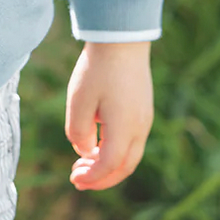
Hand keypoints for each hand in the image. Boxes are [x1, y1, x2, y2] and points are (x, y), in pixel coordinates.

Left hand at [65, 41, 154, 190]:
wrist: (121, 39)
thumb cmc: (97, 69)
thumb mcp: (78, 101)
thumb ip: (78, 132)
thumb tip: (85, 151)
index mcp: (125, 127)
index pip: (110, 165)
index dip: (92, 178)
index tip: (74, 180)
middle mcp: (140, 127)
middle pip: (124, 167)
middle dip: (101, 179)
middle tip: (78, 179)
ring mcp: (145, 119)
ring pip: (131, 156)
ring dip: (108, 166)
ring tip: (84, 164)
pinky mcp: (143, 110)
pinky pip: (132, 142)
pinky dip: (115, 152)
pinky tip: (96, 145)